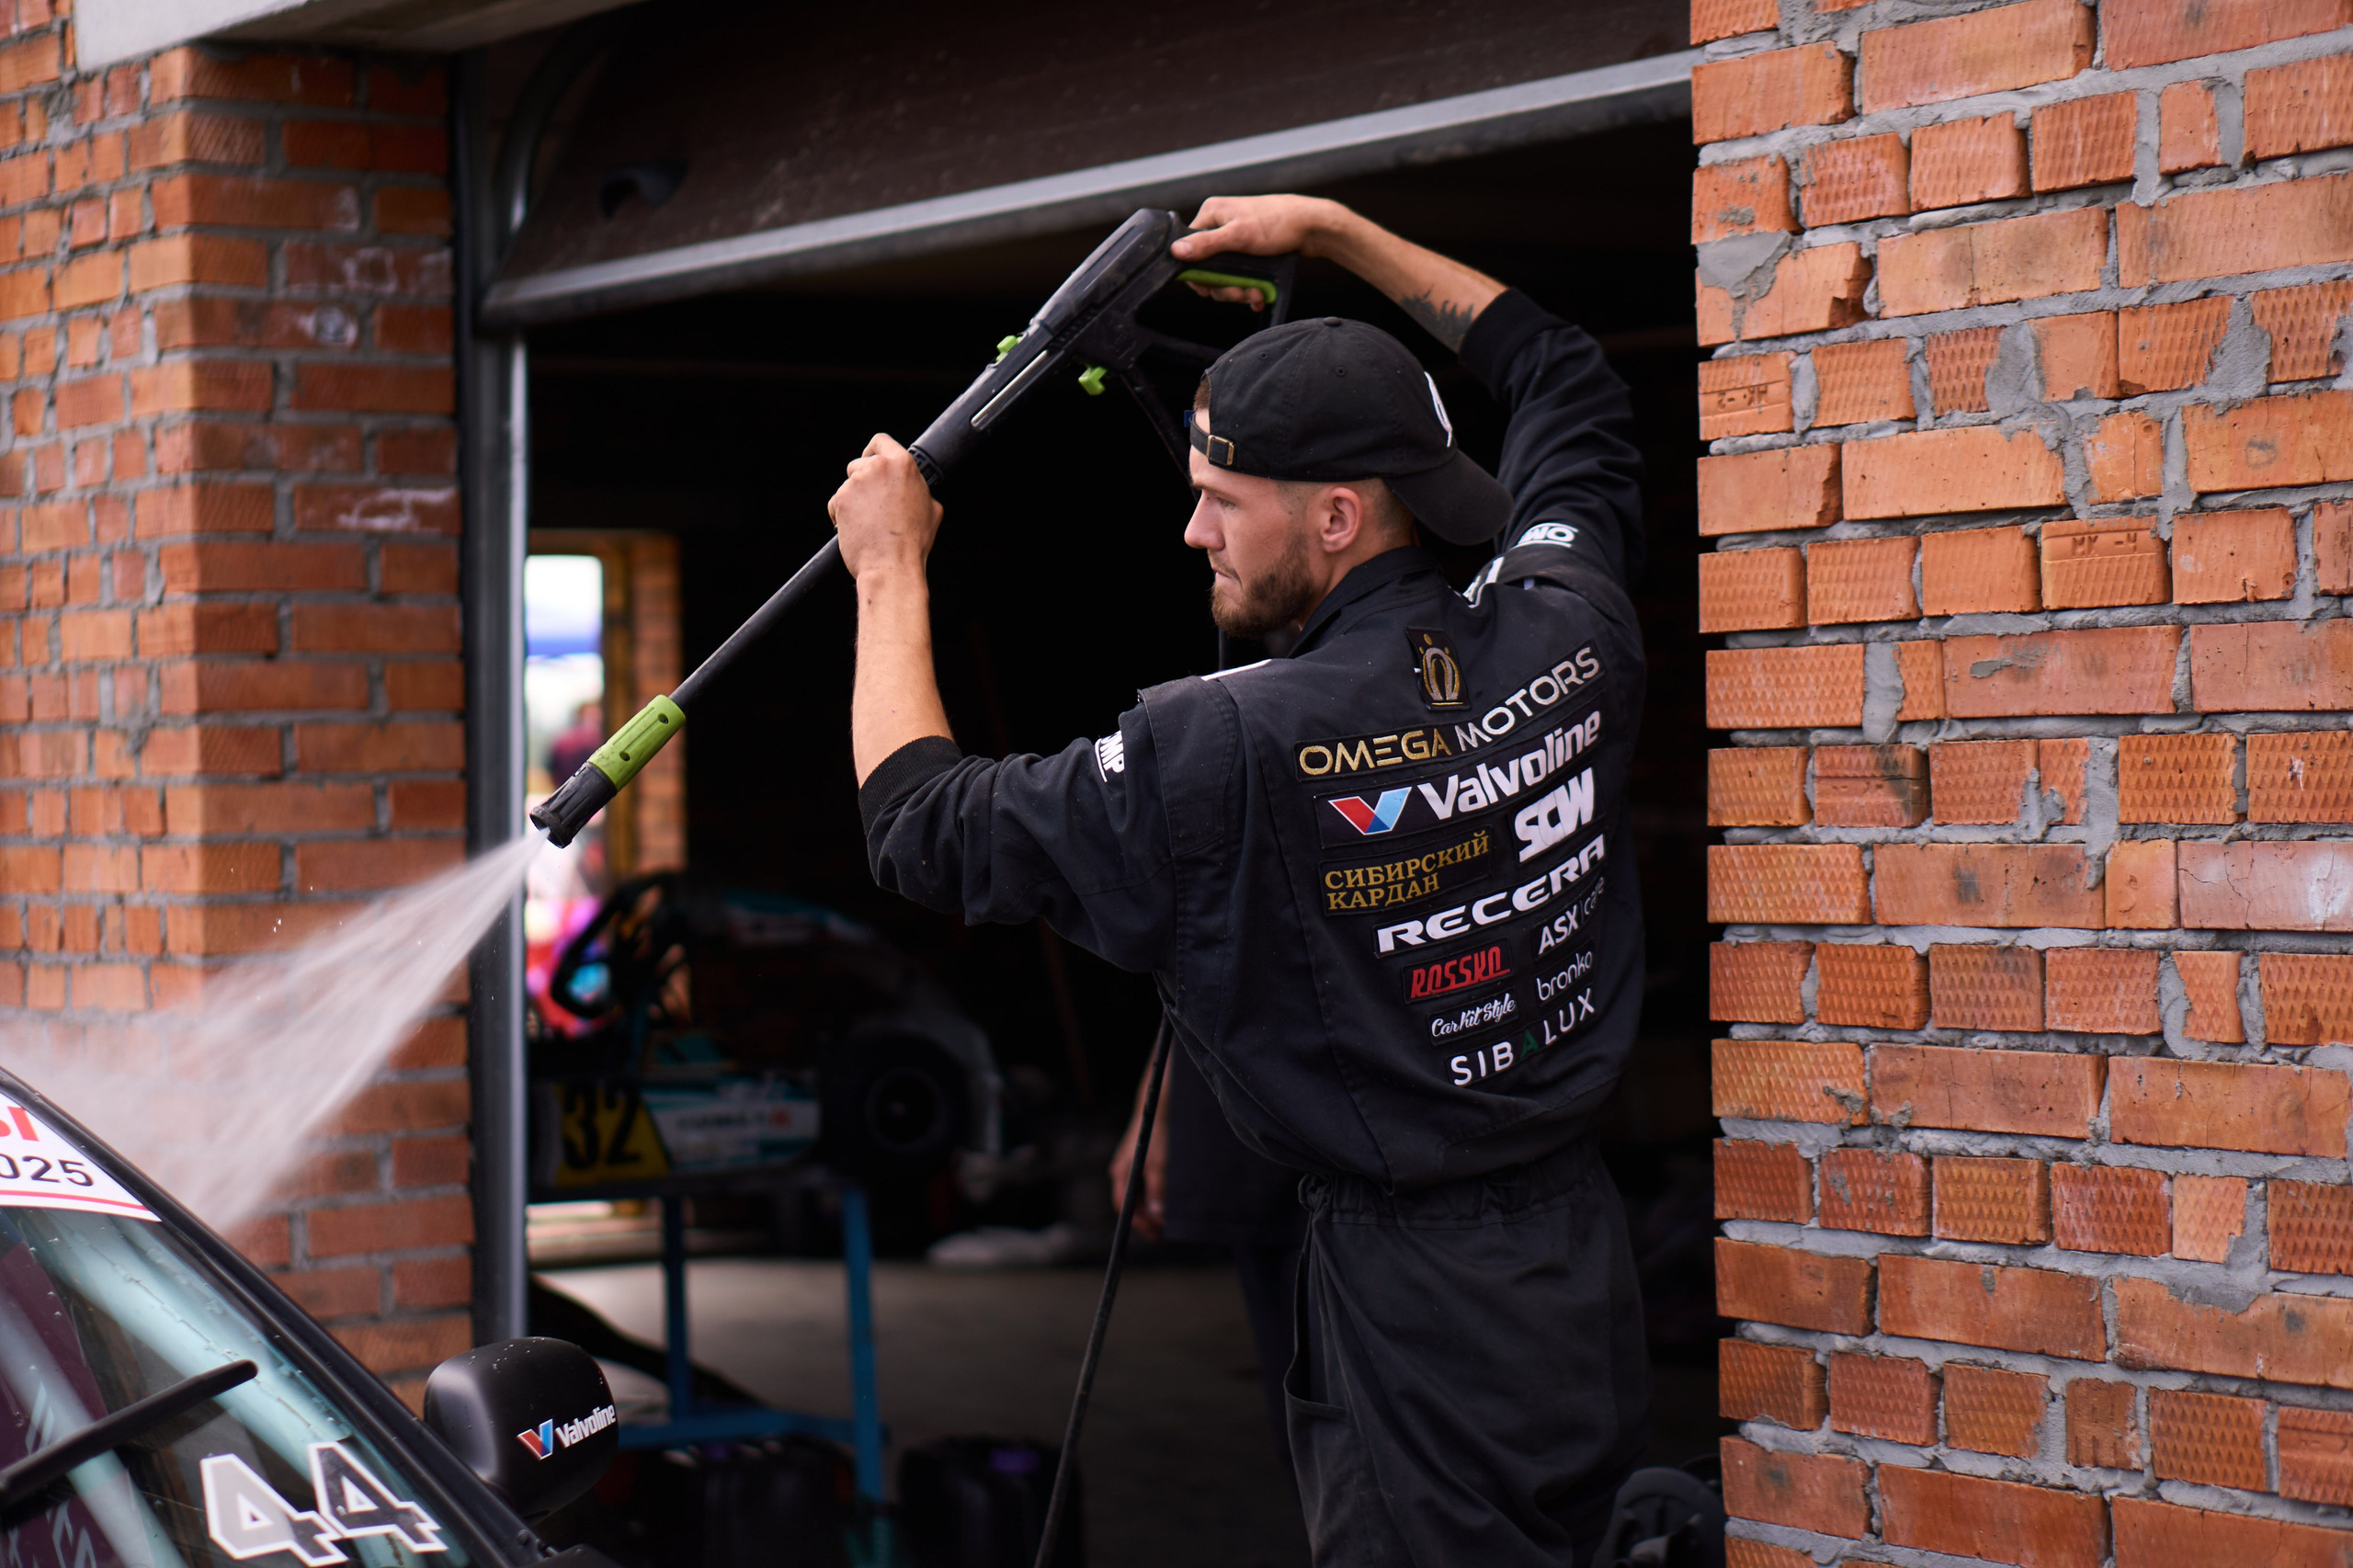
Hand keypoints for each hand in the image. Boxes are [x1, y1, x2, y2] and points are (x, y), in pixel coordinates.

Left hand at [829, 434, 942, 580]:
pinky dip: (842, 514)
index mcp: (902, 464)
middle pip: (860, 464)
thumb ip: (919, 489)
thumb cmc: (913, 541)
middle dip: (863, 481)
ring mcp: (856, 483)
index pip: (880, 440)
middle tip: (873, 504)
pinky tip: (857, 528)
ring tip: (868, 522)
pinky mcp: (839, 499)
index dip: (873, 450)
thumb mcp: (931, 509)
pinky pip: (836, 502)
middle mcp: (877, 468)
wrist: (891, 564)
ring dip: (853, 499)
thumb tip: (913, 488)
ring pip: (848, 485)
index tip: (871, 458)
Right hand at [1107, 1087, 1168, 1242]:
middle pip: (1128, 1204)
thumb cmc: (1154, 1135)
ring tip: (1161, 1222)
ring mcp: (1126, 1166)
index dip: (1139, 1223)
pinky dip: (1147, 1198)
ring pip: (1133, 1196)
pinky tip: (1159, 1202)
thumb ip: (1157, 1190)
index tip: (1154, 1234)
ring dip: (1146, 1210)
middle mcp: (1120, 1171)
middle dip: (1143, 1220)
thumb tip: (1157, 1214)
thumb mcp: (1158, 1165)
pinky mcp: (1134, 1162)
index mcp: (1121, 1173)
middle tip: (1159, 1234)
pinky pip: (1138, 1187)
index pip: (1125, 1207)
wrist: (1152, 1109)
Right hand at [1172, 195, 1352, 307]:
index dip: (1198, 273)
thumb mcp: (1238, 236)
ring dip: (1239, 291)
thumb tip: (1176, 251)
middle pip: (1208, 266)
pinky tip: (1259, 294)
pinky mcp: (1249, 250)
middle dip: (1225, 287)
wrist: (1313, 226)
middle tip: (1240, 295)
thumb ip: (1206, 245)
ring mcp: (1236, 238)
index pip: (1190, 248)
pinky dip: (1248, 287)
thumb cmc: (1278, 224)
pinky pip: (1241, 274)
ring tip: (1255, 295)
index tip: (1210, 290)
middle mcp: (1221, 224)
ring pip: (1225, 274)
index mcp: (1212, 214)